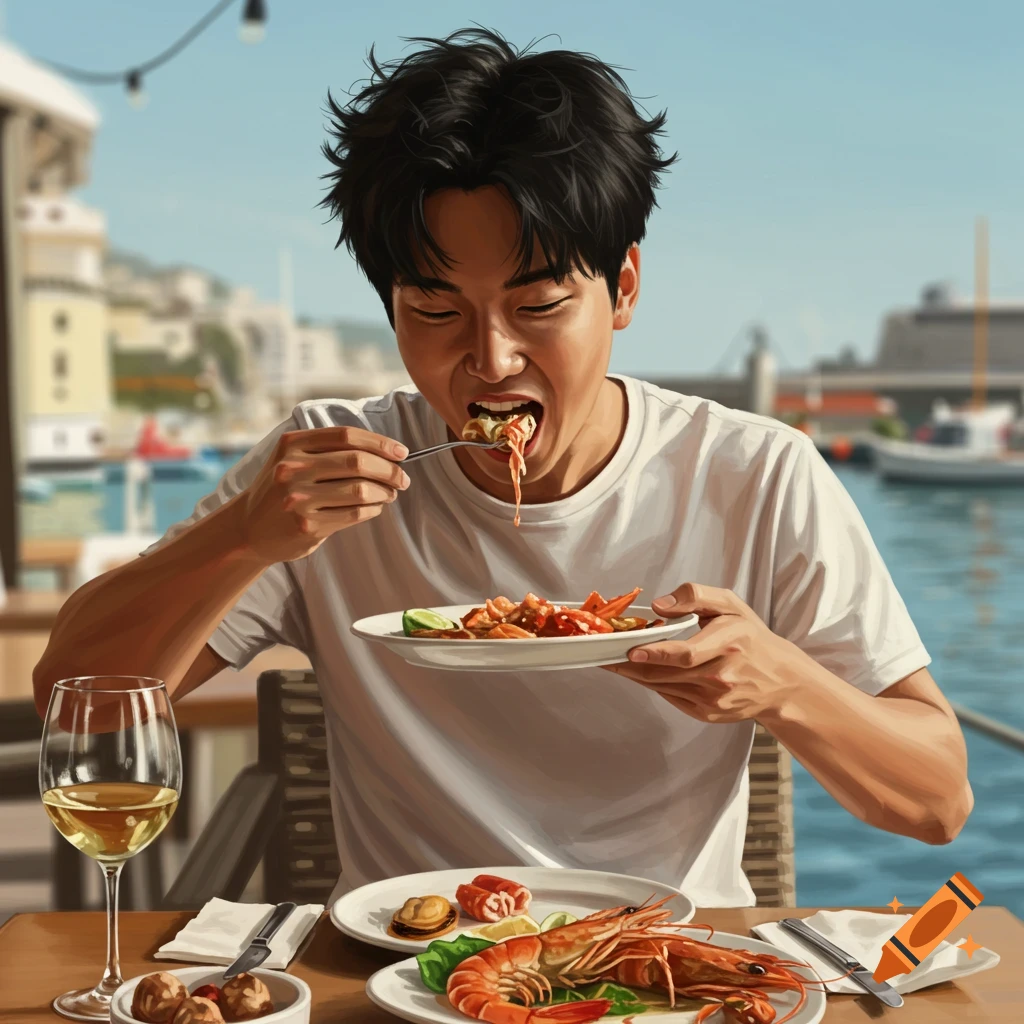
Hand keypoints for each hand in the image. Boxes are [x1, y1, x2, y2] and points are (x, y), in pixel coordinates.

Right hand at [240, 426, 410, 563]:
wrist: (249, 528)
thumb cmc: (282, 489)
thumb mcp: (293, 458)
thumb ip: (329, 449)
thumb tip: (385, 452)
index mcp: (292, 444)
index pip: (346, 436)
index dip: (380, 442)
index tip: (401, 452)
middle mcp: (292, 468)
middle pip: (357, 461)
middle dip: (389, 469)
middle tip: (402, 478)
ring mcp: (298, 498)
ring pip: (359, 489)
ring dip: (384, 491)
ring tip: (391, 493)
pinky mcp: (306, 525)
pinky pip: (354, 514)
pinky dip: (373, 509)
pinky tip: (375, 507)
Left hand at [604, 583, 815, 722]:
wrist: (780, 682)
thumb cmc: (750, 638)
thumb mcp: (731, 605)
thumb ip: (695, 596)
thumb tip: (659, 605)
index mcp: (728, 644)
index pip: (685, 654)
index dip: (655, 653)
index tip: (630, 650)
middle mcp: (720, 676)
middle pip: (665, 674)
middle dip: (629, 665)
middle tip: (603, 654)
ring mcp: (713, 700)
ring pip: (662, 686)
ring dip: (634, 675)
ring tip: (612, 661)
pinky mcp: (707, 714)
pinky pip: (670, 696)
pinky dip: (652, 683)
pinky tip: (639, 671)